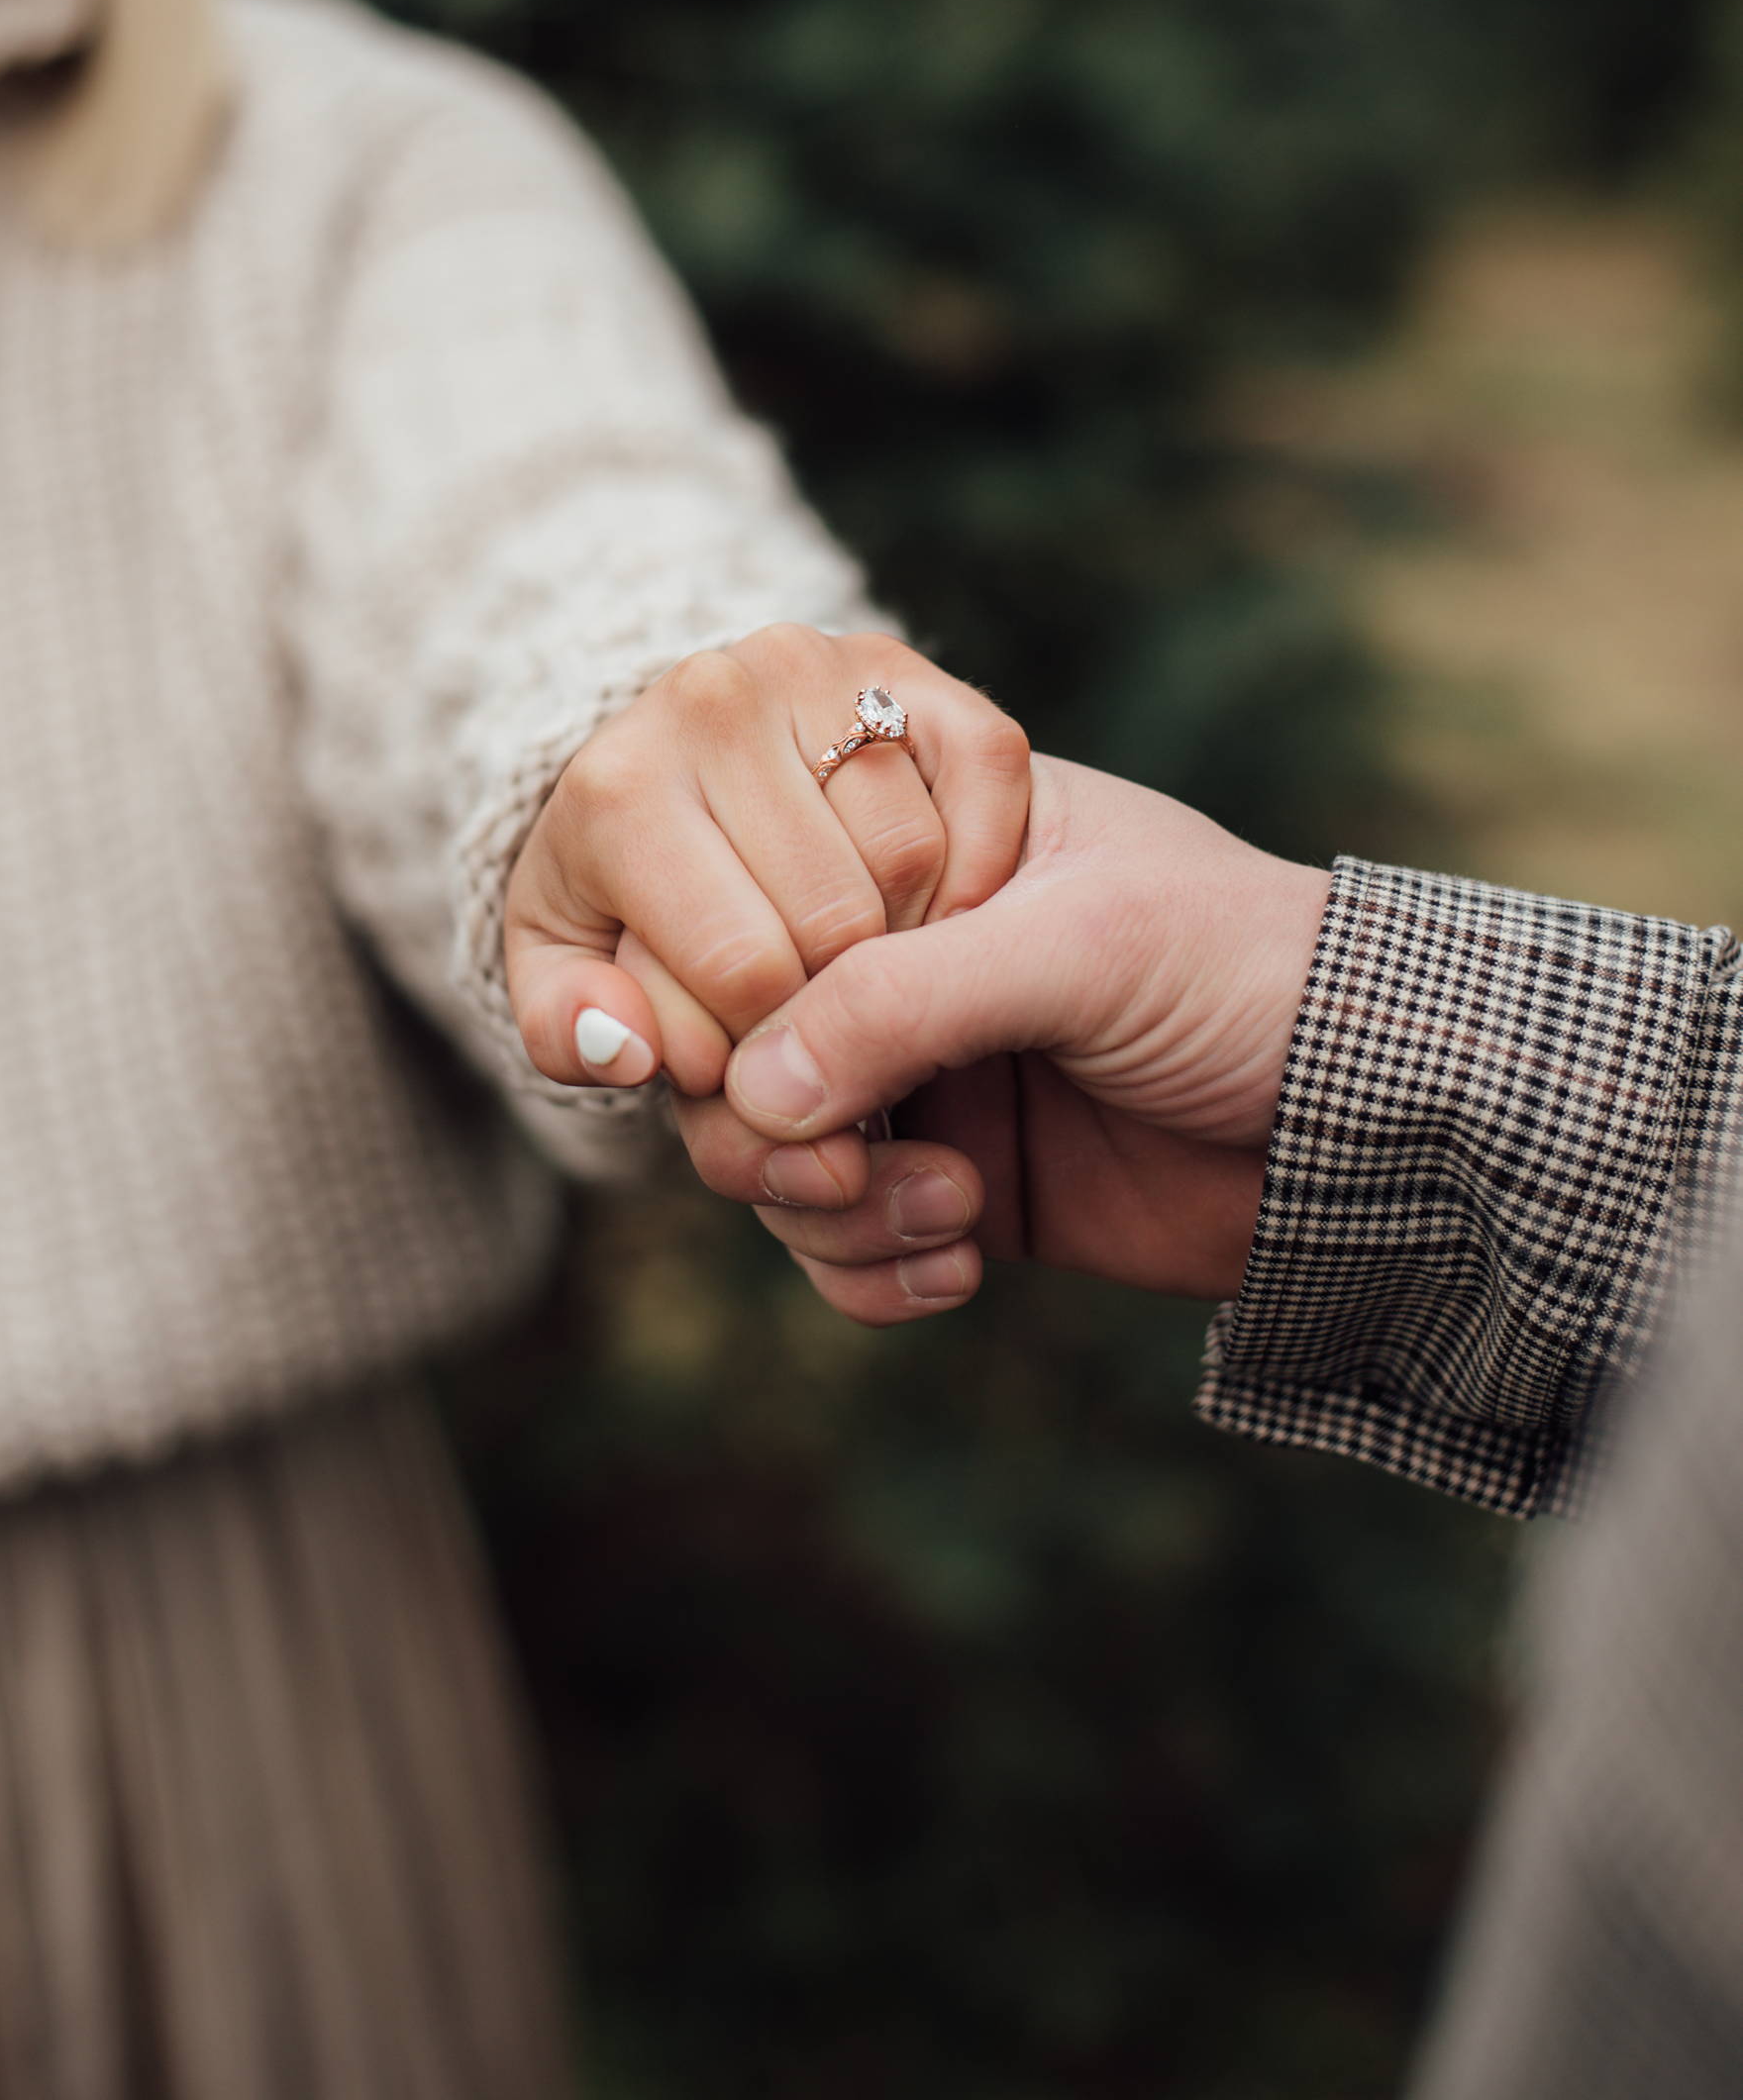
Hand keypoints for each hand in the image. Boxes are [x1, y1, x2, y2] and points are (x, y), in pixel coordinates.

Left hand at [505, 627, 1031, 1099]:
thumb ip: (573, 1034)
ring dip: (912, 939)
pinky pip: (986, 779)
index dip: (766, 1053)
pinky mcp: (908, 665)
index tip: (746, 1058)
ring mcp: (819, 667)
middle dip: (838, 1002)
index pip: (742, 969)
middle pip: (836, 921)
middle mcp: (713, 699)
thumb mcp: (569, 977)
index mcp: (617, 786)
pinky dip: (980, 863)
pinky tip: (928, 904)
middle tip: (815, 1014)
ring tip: (860, 956)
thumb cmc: (622, 896)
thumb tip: (624, 1047)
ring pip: (914, 859)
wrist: (671, 772)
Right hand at [672, 753, 1330, 1319]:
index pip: (752, 903)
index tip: (766, 1064)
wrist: (1384, 1124)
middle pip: (733, 1045)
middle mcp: (902, 955)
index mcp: (923, 843)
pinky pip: (838, 1244)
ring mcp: (921, 1073)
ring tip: (950, 1213)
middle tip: (850, 1166)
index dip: (731, 994)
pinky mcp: (951, 1184)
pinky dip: (871, 1272)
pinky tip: (963, 1263)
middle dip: (771, 1128)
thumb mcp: (1076, 950)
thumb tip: (745, 1089)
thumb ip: (902, 1000)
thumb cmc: (1251, 974)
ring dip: (833, 1209)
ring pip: (770, 1156)